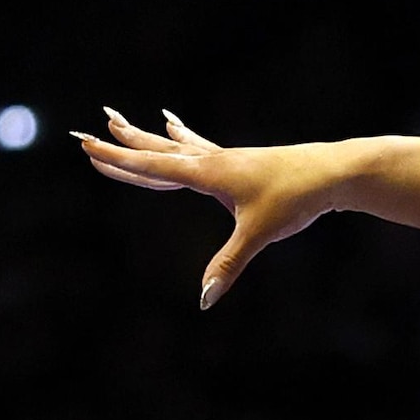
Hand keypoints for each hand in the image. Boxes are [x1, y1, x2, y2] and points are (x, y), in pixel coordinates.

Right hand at [75, 112, 341, 307]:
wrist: (333, 172)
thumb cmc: (296, 198)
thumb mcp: (259, 235)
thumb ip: (227, 266)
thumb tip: (202, 300)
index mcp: (207, 172)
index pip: (152, 168)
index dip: (118, 161)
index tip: (86, 148)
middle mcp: (211, 160)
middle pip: (155, 151)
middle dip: (120, 144)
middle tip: (85, 129)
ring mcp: (225, 158)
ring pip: (173, 145)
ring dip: (144, 136)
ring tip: (118, 119)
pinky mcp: (239, 161)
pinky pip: (199, 146)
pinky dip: (181, 136)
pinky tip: (173, 124)